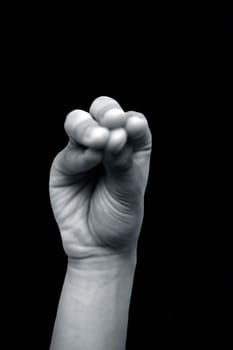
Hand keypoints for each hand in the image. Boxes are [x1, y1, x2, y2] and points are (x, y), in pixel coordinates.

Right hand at [49, 96, 151, 263]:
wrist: (98, 244)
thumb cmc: (121, 216)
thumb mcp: (129, 189)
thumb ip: (122, 161)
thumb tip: (116, 132)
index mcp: (131, 145)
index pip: (132, 121)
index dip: (131, 120)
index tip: (133, 126)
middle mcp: (107, 143)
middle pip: (103, 112)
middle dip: (107, 112)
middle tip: (113, 121)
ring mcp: (84, 152)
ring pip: (79, 122)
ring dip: (89, 128)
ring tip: (100, 139)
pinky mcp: (65, 164)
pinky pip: (70, 151)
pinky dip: (81, 153)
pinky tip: (91, 160)